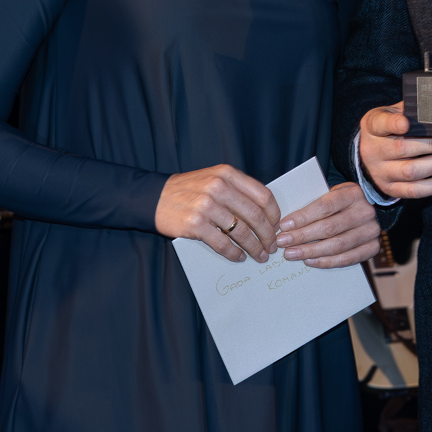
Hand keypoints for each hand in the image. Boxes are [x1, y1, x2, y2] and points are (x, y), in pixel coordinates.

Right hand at [155, 165, 281, 262]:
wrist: (154, 197)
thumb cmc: (188, 190)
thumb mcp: (214, 179)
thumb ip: (237, 190)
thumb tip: (265, 215)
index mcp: (227, 174)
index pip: (263, 195)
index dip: (274, 215)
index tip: (277, 227)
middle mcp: (218, 187)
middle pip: (255, 216)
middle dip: (268, 235)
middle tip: (271, 247)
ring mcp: (206, 205)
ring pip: (241, 232)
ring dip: (254, 247)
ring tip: (259, 256)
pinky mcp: (195, 224)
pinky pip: (222, 243)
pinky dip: (234, 254)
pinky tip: (239, 258)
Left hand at [275, 183, 380, 267]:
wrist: (367, 208)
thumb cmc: (341, 202)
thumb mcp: (331, 194)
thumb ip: (314, 205)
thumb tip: (287, 224)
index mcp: (353, 193)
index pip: (325, 207)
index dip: (303, 217)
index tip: (284, 225)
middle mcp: (365, 212)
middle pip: (329, 227)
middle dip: (302, 236)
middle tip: (283, 242)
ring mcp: (371, 231)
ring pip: (337, 245)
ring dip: (311, 251)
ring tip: (291, 254)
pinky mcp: (373, 247)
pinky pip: (347, 259)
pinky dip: (326, 262)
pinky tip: (310, 261)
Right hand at [358, 104, 431, 200]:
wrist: (371, 152)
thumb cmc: (389, 128)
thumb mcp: (393, 113)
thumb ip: (411, 111)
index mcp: (372, 126)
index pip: (380, 124)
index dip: (393, 124)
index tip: (407, 123)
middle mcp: (372, 150)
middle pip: (401, 149)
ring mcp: (380, 172)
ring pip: (410, 172)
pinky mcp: (390, 188)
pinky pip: (414, 191)